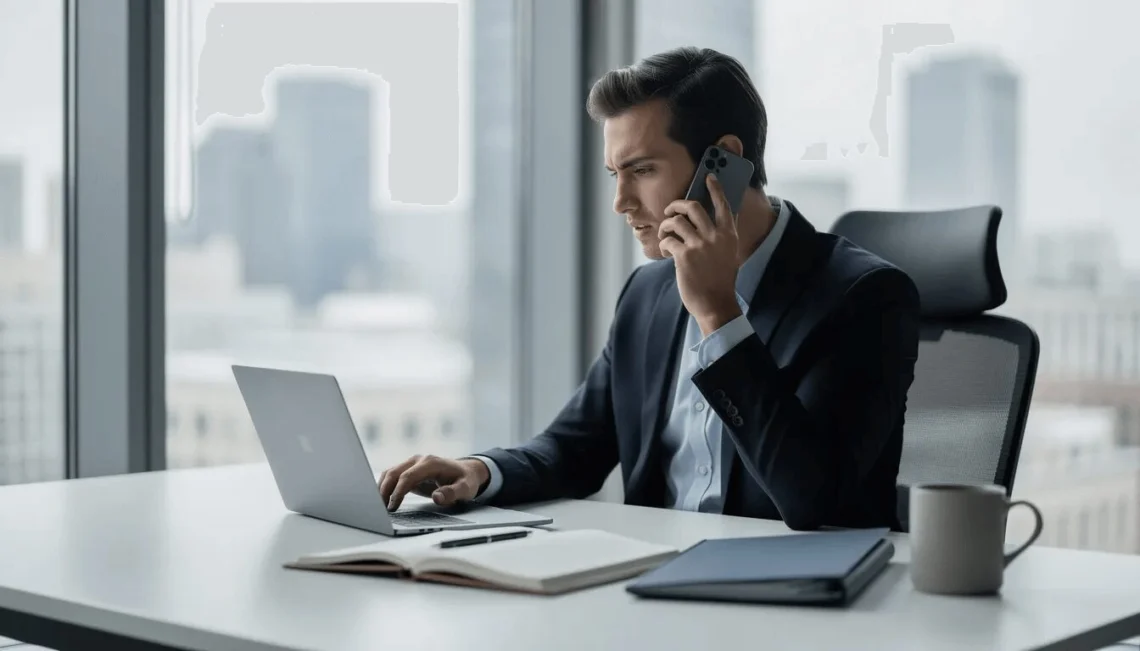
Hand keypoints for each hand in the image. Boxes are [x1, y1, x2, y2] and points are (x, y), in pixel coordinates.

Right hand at [378, 455, 490, 510]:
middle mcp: (419, 460)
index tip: (392, 506)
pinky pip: (393, 476)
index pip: (408, 475)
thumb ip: (452, 493)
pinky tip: (383, 500)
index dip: (398, 491)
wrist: (466, 471)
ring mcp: (413, 464)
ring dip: (382, 488)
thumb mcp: (465, 489)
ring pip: (390, 473)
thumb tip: (437, 497)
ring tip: (379, 507)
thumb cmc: (465, 480)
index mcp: (431, 463)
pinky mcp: (409, 470)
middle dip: (385, 490)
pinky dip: (385, 486)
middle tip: (380, 509)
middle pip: (395, 472)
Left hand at [659, 173, 742, 334]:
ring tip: (665, 233)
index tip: (709, 176)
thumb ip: (723, 234)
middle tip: (670, 211)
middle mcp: (716, 236)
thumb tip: (716, 216)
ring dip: (666, 225)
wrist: (716, 304)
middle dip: (676, 205)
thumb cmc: (719, 279)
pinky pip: (668, 240)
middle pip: (692, 206)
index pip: (723, 204)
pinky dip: (664, 243)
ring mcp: (700, 246)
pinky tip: (667, 251)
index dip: (715, 188)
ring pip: (676, 221)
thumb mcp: (729, 253)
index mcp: (729, 234)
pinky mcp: (685, 256)